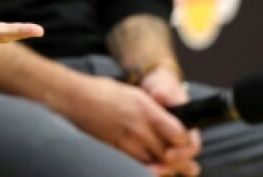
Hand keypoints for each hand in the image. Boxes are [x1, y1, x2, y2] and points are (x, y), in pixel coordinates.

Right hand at [64, 76, 200, 175]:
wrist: (74, 99)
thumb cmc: (104, 93)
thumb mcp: (136, 95)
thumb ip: (157, 113)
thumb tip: (177, 128)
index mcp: (146, 109)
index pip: (179, 134)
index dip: (187, 142)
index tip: (187, 143)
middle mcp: (138, 128)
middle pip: (170, 155)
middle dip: (181, 161)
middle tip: (188, 165)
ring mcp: (125, 142)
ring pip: (156, 165)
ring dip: (166, 169)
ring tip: (172, 169)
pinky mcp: (115, 152)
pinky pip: (138, 167)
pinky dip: (148, 170)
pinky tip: (153, 169)